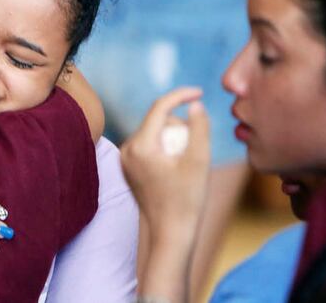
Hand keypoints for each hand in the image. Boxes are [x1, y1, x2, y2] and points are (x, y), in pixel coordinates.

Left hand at [121, 88, 210, 235]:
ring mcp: (125, 159)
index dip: (181, 95)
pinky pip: (149, 145)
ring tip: (188, 161)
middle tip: (197, 148)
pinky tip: (177, 167)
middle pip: (158, 120)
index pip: (160, 107)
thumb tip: (194, 104)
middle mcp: (127, 149)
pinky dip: (165, 147)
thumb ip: (199, 127)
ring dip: (174, 136)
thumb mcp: (200, 160)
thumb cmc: (188, 199)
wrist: (171, 232)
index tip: (200, 92)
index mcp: (140, 145)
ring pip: (154, 132)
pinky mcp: (129, 167)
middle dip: (180, 125)